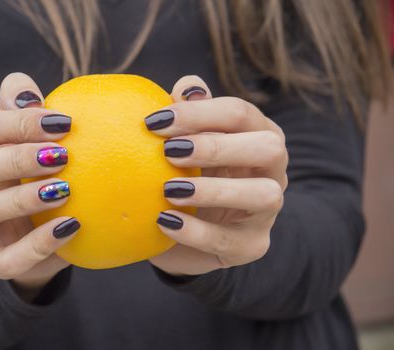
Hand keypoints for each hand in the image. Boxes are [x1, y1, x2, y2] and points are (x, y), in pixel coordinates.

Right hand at [0, 73, 78, 300]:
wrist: (39, 228)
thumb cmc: (33, 171)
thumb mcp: (30, 138)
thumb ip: (24, 111)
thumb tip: (24, 90)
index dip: (14, 122)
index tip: (62, 123)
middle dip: (12, 159)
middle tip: (61, 156)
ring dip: (18, 200)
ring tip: (64, 190)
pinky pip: (6, 260)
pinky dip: (38, 244)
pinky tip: (71, 226)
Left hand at [148, 76, 287, 275]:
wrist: (182, 231)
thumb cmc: (186, 175)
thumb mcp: (183, 144)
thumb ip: (188, 115)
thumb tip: (188, 87)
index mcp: (257, 135)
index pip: (241, 114)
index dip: (200, 113)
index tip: (155, 121)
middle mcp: (272, 170)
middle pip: (268, 147)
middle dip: (217, 146)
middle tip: (168, 152)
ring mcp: (267, 211)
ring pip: (263, 194)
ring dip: (214, 190)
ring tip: (170, 190)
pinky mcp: (252, 245)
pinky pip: (231, 240)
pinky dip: (196, 232)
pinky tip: (164, 221)